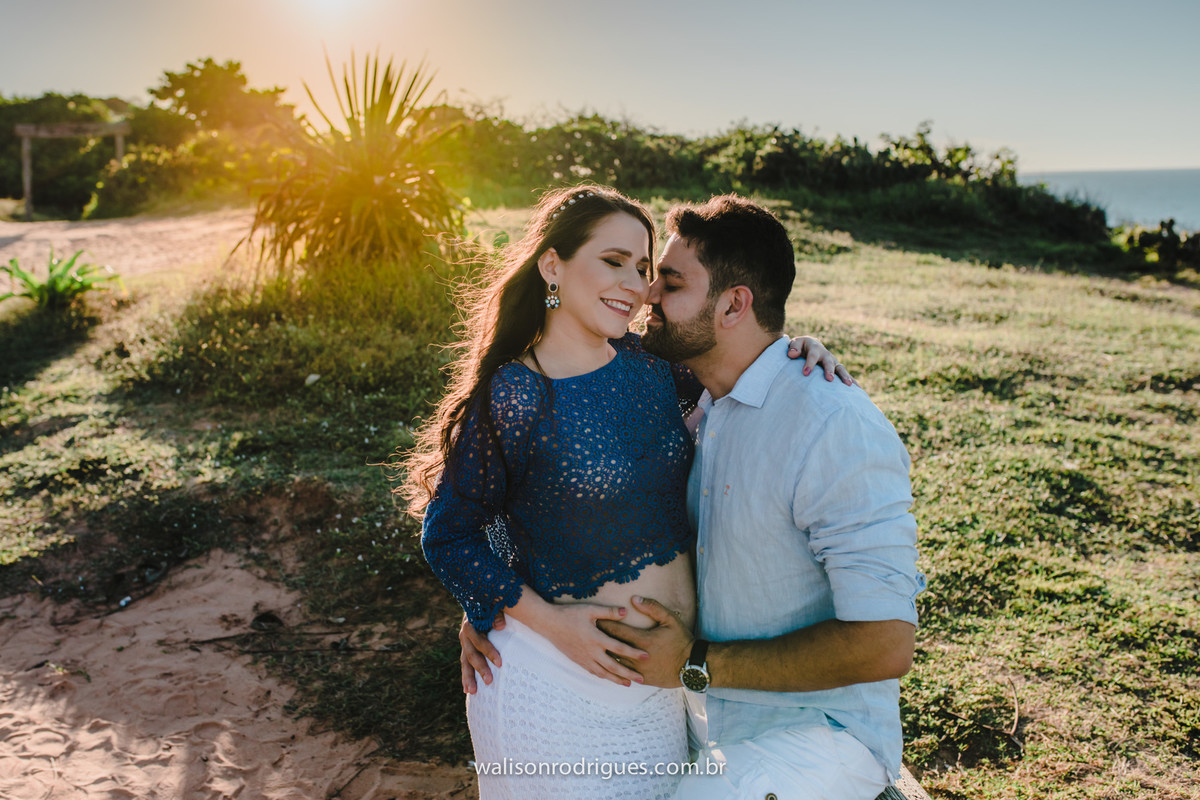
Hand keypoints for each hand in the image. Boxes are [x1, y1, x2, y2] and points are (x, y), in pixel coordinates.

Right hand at [460, 612, 504, 694]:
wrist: (478, 603)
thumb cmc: (490, 605)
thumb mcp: (493, 605)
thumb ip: (497, 613)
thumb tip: (501, 626)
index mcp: (470, 624)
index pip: (479, 640)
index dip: (488, 651)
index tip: (500, 663)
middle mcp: (465, 636)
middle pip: (471, 654)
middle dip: (480, 668)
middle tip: (490, 681)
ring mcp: (464, 644)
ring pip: (465, 662)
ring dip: (469, 677)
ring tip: (472, 692)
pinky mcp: (466, 650)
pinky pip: (465, 664)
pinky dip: (466, 677)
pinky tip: (468, 690)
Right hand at [535, 602, 649, 686]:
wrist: (548, 624)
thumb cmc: (570, 614)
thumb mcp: (590, 610)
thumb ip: (609, 612)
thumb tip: (626, 612)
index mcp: (596, 638)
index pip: (619, 648)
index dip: (634, 653)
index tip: (646, 657)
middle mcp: (591, 651)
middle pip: (613, 666)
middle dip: (628, 674)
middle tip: (641, 679)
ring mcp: (584, 658)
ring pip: (603, 673)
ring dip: (616, 679)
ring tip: (628, 684)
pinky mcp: (578, 661)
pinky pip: (593, 672)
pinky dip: (603, 676)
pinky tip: (609, 678)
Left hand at [596, 596, 693, 687]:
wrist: (691, 665)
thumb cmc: (681, 640)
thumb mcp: (670, 620)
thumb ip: (652, 607)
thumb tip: (634, 598)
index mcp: (642, 640)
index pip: (617, 631)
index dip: (605, 624)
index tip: (594, 619)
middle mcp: (637, 656)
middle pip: (612, 647)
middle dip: (600, 639)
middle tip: (587, 633)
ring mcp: (639, 670)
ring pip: (615, 662)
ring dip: (605, 655)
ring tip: (593, 649)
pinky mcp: (642, 679)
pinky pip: (623, 674)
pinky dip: (614, 668)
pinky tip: (606, 665)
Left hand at [787, 336, 856, 385]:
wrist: (810, 346)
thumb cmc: (800, 347)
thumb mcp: (796, 344)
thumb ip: (794, 347)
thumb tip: (792, 354)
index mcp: (815, 348)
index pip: (813, 356)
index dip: (809, 363)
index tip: (805, 373)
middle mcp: (826, 355)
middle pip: (829, 362)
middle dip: (829, 370)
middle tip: (829, 379)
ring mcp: (833, 362)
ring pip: (840, 368)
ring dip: (844, 376)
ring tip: (848, 385)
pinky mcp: (837, 369)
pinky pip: (846, 375)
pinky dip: (853, 381)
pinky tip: (858, 390)